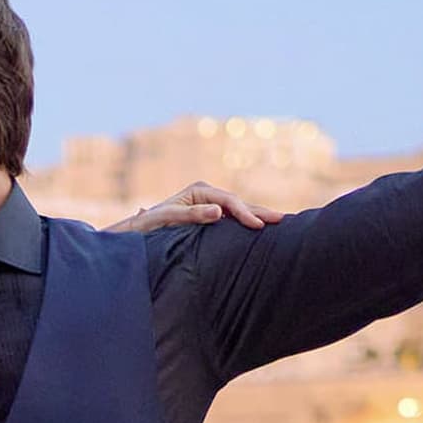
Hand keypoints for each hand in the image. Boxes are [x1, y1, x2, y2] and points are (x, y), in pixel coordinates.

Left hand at [104, 181, 286, 232]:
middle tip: (282, 219)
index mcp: (199, 190)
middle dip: (259, 211)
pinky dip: (247, 223)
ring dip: (257, 216)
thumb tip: (219, 211)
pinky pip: (233, 220)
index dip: (244, 212)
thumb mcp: (169, 218)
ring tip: (280, 222)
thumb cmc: (150, 224)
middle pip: (238, 203)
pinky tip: (262, 228)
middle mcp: (207, 194)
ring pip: (239, 211)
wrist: (139, 231)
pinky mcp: (211, 217)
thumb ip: (193, 214)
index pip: (228, 200)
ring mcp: (210, 205)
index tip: (257, 226)